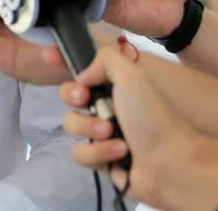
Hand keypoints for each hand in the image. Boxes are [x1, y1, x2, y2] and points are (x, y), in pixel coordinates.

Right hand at [59, 47, 196, 207]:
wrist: (170, 162)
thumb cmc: (152, 115)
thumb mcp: (131, 75)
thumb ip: (104, 59)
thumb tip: (82, 77)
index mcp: (114, 84)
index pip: (82, 68)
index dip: (62, 61)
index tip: (48, 55)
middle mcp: (106, 105)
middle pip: (68, 96)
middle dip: (74, 97)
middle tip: (85, 100)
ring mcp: (102, 134)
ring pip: (71, 126)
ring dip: (90, 128)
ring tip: (112, 133)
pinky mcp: (100, 160)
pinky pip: (80, 153)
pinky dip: (98, 153)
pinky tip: (118, 154)